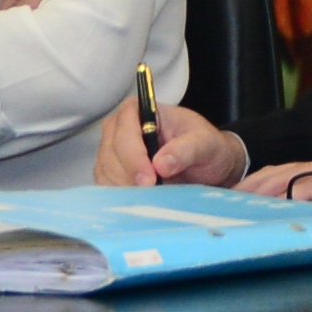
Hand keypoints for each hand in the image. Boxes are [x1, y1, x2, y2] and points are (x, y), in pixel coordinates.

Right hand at [99, 99, 246, 187]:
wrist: (205, 164)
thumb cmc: (204, 146)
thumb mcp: (205, 143)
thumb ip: (186, 150)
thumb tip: (161, 164)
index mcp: (139, 110)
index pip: (125, 130)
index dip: (134, 156)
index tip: (149, 179)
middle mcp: (119, 128)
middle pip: (110, 153)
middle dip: (129, 176)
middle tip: (152, 193)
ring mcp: (112, 151)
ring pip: (106, 172)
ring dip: (126, 188)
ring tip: (151, 196)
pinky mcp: (111, 172)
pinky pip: (106, 185)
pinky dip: (121, 196)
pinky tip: (141, 200)